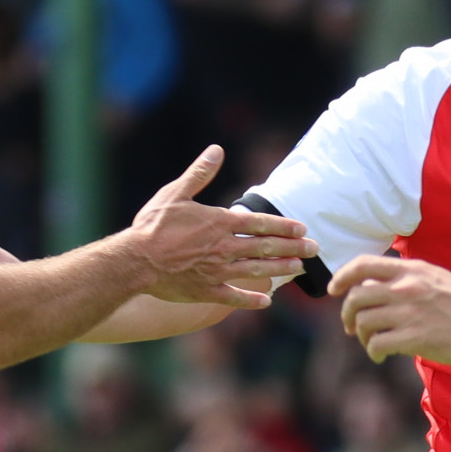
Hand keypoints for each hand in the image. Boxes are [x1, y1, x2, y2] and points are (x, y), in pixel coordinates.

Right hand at [122, 145, 312, 308]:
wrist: (136, 260)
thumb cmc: (153, 226)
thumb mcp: (175, 193)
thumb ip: (199, 173)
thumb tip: (217, 149)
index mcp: (219, 223)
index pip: (260, 223)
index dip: (283, 226)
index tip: (302, 229)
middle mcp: (224, 247)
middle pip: (265, 247)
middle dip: (292, 248)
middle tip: (314, 249)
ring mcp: (217, 271)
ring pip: (257, 271)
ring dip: (280, 270)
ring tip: (298, 269)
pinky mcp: (206, 291)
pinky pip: (234, 297)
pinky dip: (251, 299)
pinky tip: (266, 301)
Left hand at [332, 256, 450, 364]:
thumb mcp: (435, 279)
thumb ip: (406, 278)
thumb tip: (371, 285)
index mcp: (412, 270)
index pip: (363, 264)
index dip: (342, 277)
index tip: (334, 290)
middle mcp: (407, 288)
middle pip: (356, 297)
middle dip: (346, 314)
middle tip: (350, 327)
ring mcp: (411, 313)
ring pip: (363, 322)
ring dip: (360, 336)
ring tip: (371, 343)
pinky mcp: (416, 338)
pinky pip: (377, 344)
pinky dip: (373, 352)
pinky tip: (381, 355)